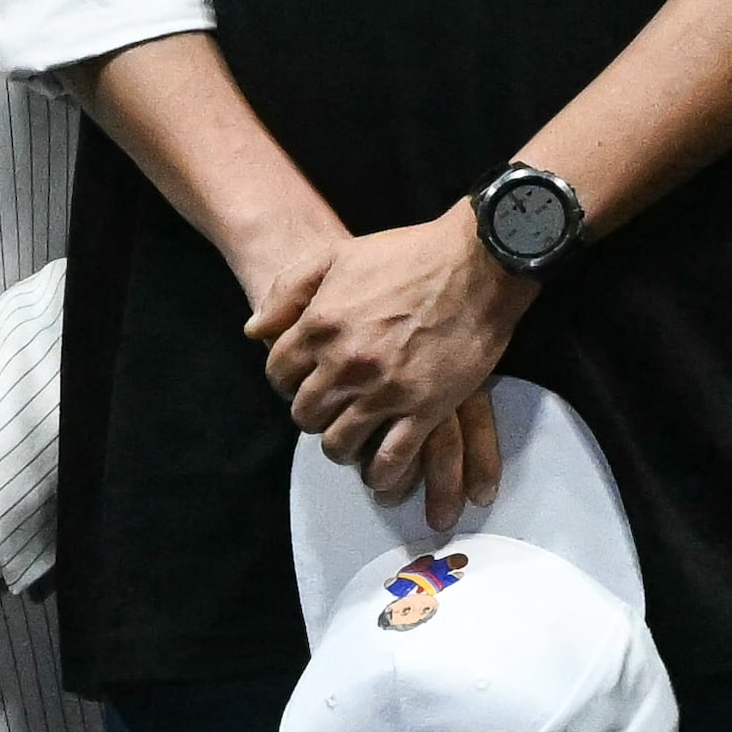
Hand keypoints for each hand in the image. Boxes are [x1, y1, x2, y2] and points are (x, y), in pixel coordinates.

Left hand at [255, 203, 531, 525]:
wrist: (477, 263)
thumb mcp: (333, 257)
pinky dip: (380, 474)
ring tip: (350, 442)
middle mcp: (345, 363)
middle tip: (328, 411)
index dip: (287, 381)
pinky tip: (379, 476)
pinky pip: (391, 458)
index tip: (303, 382)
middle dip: (312, 415)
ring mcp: (385, 389)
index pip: (279, 374)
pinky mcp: (426, 408)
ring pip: (339, 442)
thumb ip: (286, 293)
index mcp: (319, 326)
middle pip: (305, 413)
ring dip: (341, 447)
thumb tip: (255, 331)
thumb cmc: (406, 255)